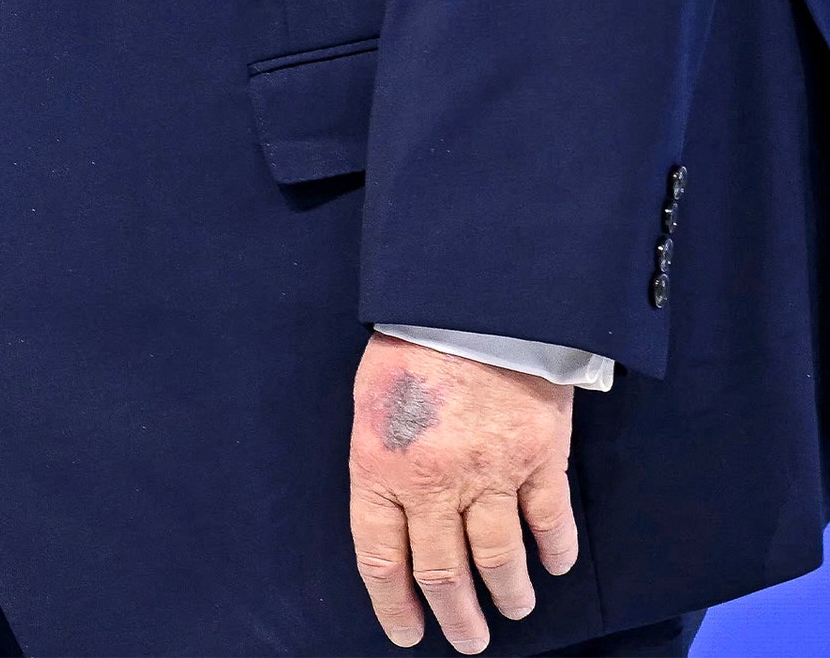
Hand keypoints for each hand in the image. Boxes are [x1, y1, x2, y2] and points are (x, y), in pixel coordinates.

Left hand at [349, 332, 578, 653]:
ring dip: (507, 594)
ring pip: (498, 558)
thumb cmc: (411, 346)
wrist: (473, 300)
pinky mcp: (539, 457)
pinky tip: (555, 567)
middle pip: (443, 571)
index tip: (407, 633)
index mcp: (380, 469)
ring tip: (512, 611)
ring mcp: (490, 473)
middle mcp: (433, 484)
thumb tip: (392, 510)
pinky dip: (555, 551)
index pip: (381, 559)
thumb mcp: (369, 404)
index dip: (394, 605)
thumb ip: (379, 460)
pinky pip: (550, 520)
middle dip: (455, 616)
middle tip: (468, 640)